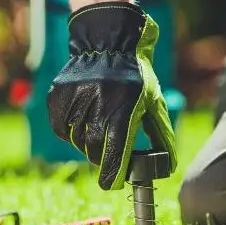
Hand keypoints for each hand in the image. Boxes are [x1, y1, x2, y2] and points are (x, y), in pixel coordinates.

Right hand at [46, 1, 177, 190]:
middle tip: (107, 152)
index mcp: (123, 108)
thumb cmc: (136, 76)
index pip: (114, 154)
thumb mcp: (153, 102)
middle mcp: (97, 104)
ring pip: (76, 139)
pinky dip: (69, 130)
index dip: (112, 174)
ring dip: (86, 141)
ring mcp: (75, 98)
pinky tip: (81, 119)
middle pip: (93, 150)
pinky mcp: (58, 95)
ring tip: (97, 126)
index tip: (113, 182)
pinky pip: (60, 126)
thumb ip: (160, 135)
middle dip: (101, 156)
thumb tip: (167, 165)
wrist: (109, 42)